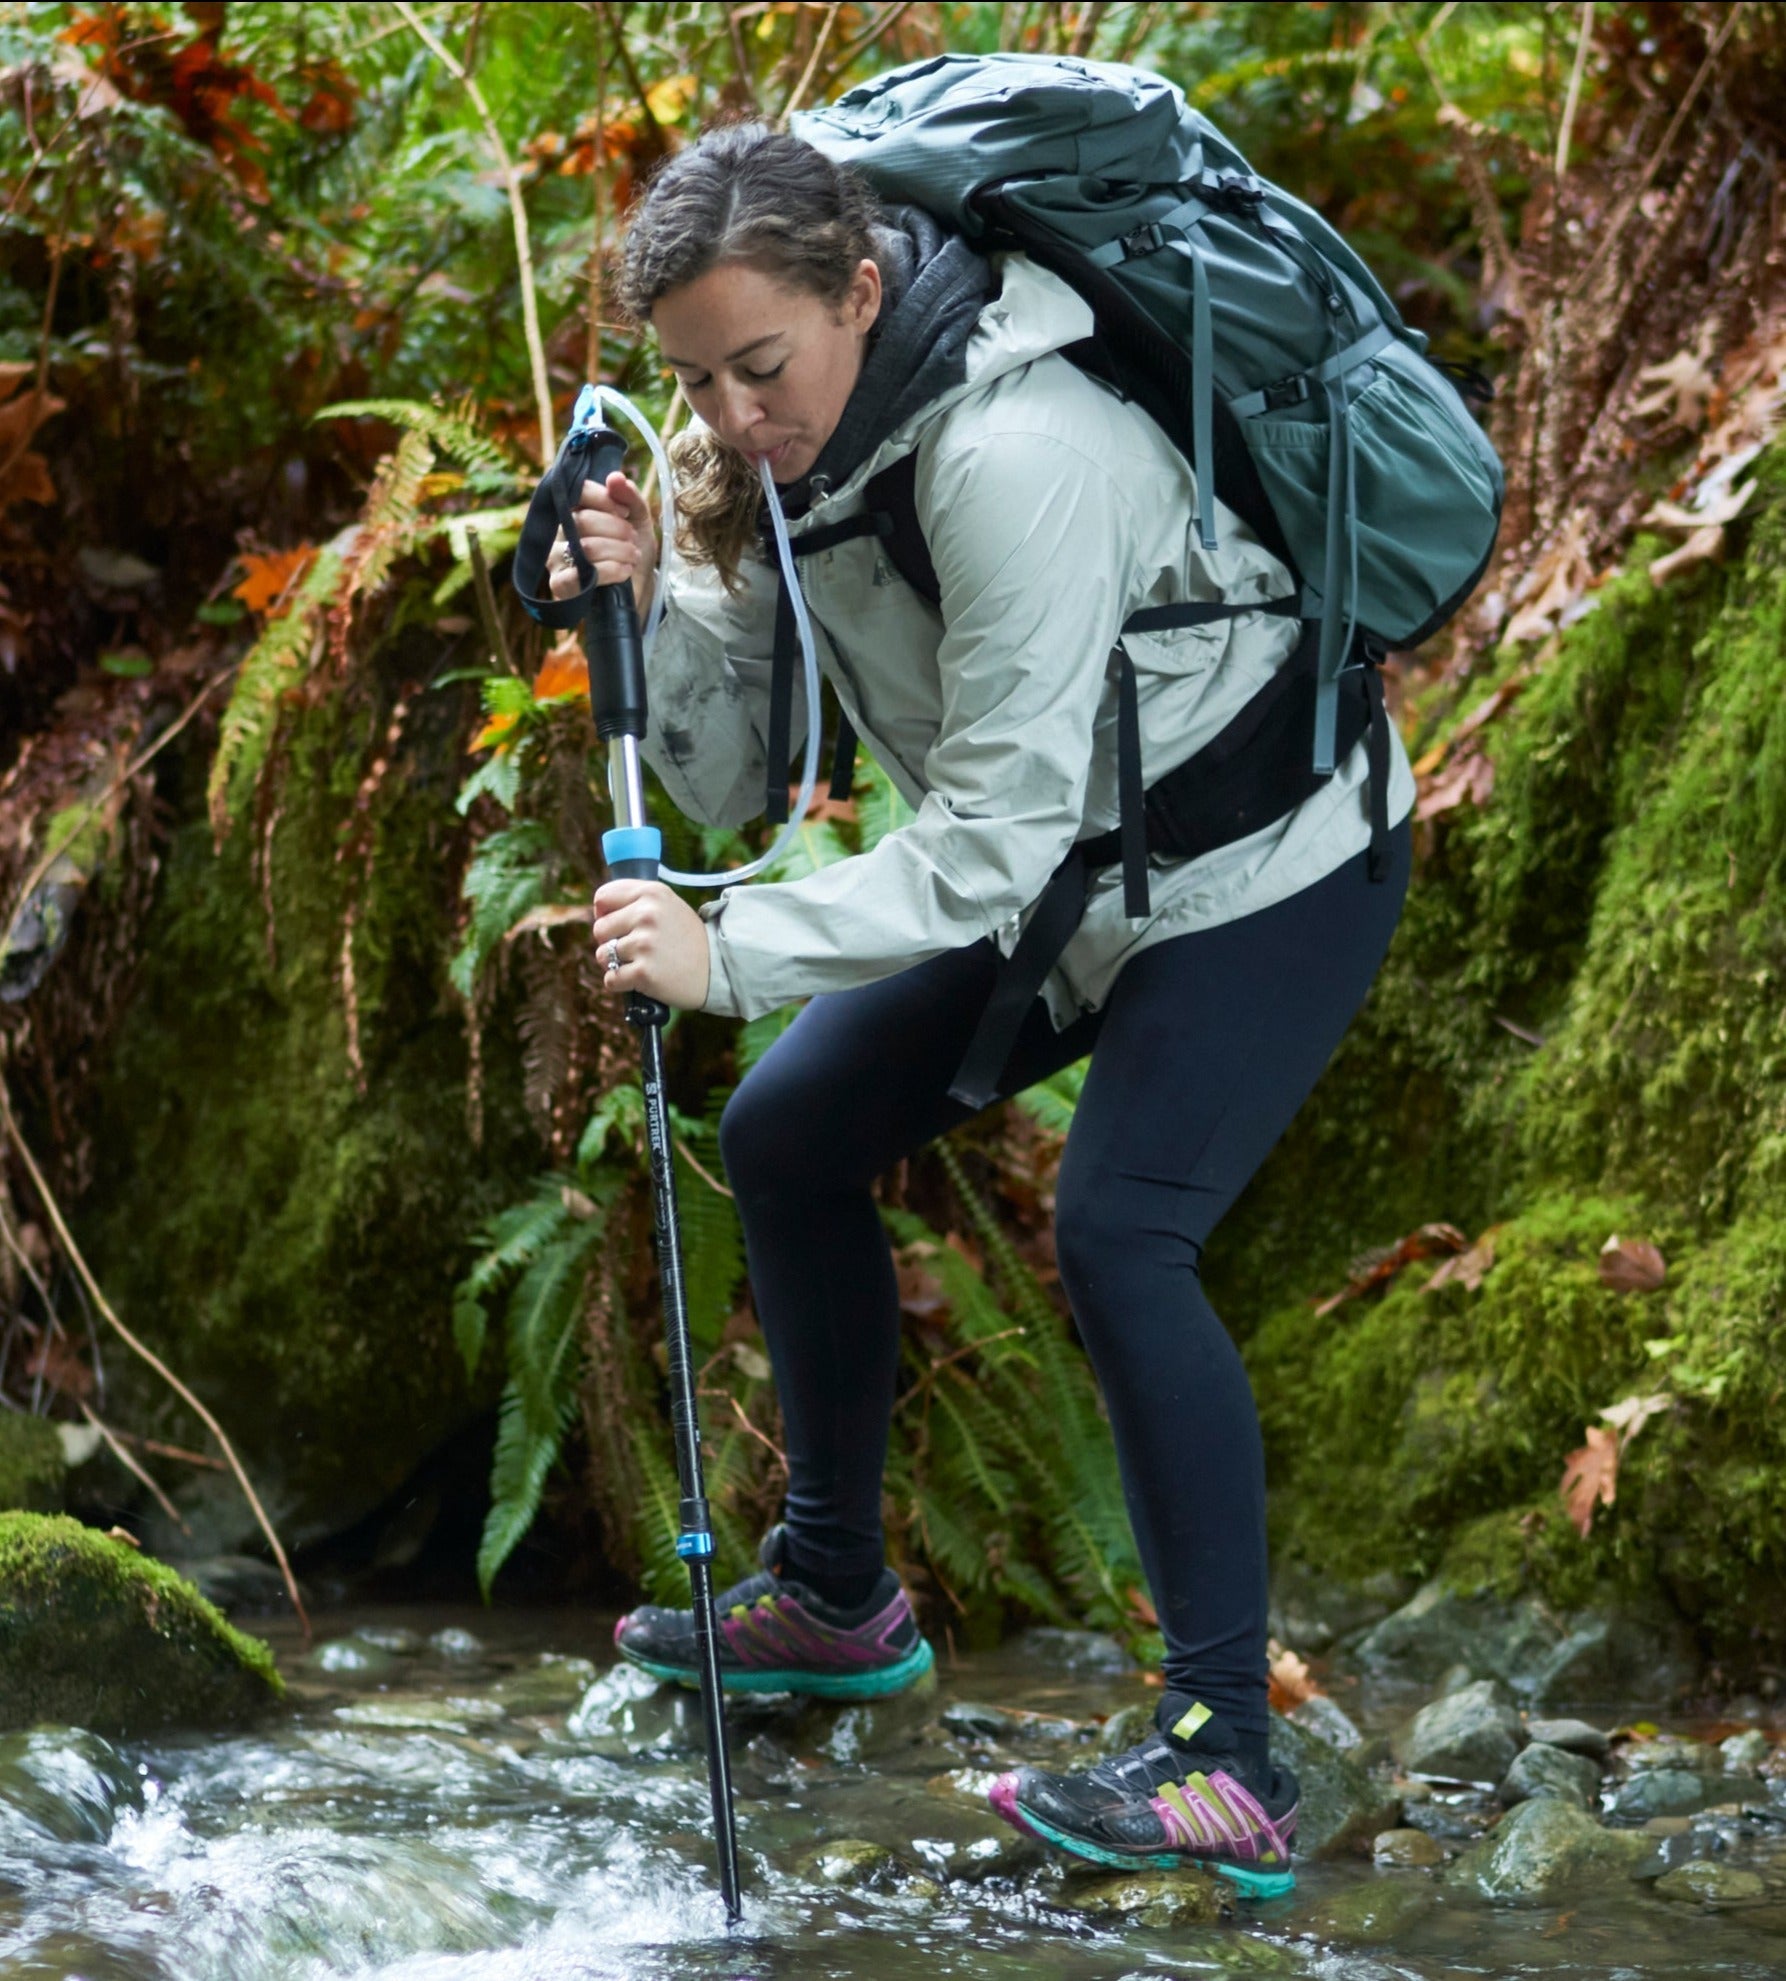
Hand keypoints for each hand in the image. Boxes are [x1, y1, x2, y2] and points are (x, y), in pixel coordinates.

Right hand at [549, 469, 658, 618]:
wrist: (638, 589)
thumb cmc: (632, 551)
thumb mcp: (639, 520)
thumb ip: (630, 497)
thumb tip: (615, 477)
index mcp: (574, 511)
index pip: (576, 492)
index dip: (603, 499)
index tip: (625, 512)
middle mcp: (559, 531)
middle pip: (583, 520)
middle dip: (617, 530)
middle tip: (633, 540)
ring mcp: (555, 558)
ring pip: (586, 547)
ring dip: (618, 550)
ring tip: (632, 556)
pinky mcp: (559, 584)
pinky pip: (580, 574)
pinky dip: (610, 570)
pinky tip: (624, 571)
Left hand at [591, 879, 709, 1008]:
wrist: (717, 969)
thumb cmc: (687, 939)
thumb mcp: (668, 906)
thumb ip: (637, 901)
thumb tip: (599, 910)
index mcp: (652, 893)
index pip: (603, 897)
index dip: (604, 913)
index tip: (616, 924)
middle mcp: (647, 914)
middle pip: (599, 928)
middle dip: (610, 942)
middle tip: (635, 949)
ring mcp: (645, 943)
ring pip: (602, 955)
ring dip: (615, 964)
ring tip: (641, 964)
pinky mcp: (644, 972)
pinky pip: (611, 979)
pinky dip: (621, 984)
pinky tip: (640, 980)